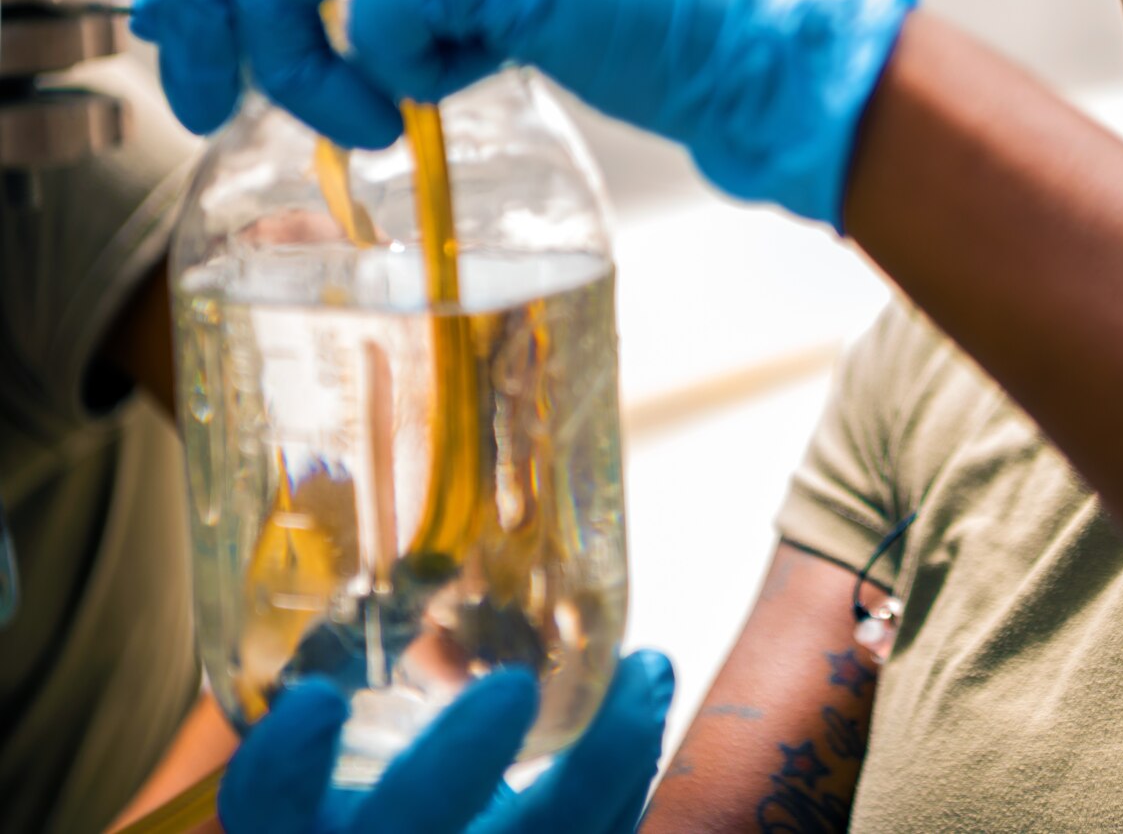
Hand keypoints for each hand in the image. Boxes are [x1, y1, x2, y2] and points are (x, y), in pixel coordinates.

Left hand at [133, 0, 917, 227]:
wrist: (724, 21)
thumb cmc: (622, 13)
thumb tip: (277, 27)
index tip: (182, 41)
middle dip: (213, 15)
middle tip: (206, 98)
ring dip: (317, 68)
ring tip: (378, 118)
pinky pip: (379, 23)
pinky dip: (413, 74)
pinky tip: (485, 69)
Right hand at [217, 650, 673, 833]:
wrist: (430, 825)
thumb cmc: (363, 767)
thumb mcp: (334, 722)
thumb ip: (339, 651)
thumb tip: (363, 526)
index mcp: (298, 825)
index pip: (269, 811)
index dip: (282, 770)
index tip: (314, 700)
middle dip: (453, 768)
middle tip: (510, 685)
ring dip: (602, 766)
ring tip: (645, 672)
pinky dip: (623, 773)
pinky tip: (642, 694)